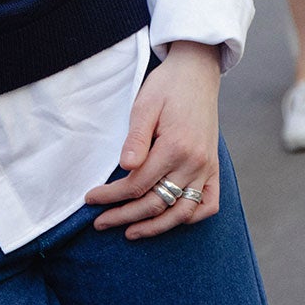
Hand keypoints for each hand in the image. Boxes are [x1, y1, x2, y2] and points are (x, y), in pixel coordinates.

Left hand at [85, 40, 220, 237]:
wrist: (197, 72)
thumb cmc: (167, 87)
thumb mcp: (145, 105)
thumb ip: (136, 138)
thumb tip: (126, 167)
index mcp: (175, 146)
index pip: (137, 184)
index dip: (111, 196)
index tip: (90, 199)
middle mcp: (195, 162)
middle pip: (156, 203)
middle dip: (124, 216)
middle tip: (100, 223)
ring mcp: (207, 168)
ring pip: (181, 212)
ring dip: (155, 227)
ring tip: (130, 232)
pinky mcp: (214, 168)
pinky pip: (208, 205)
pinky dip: (190, 217)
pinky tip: (170, 221)